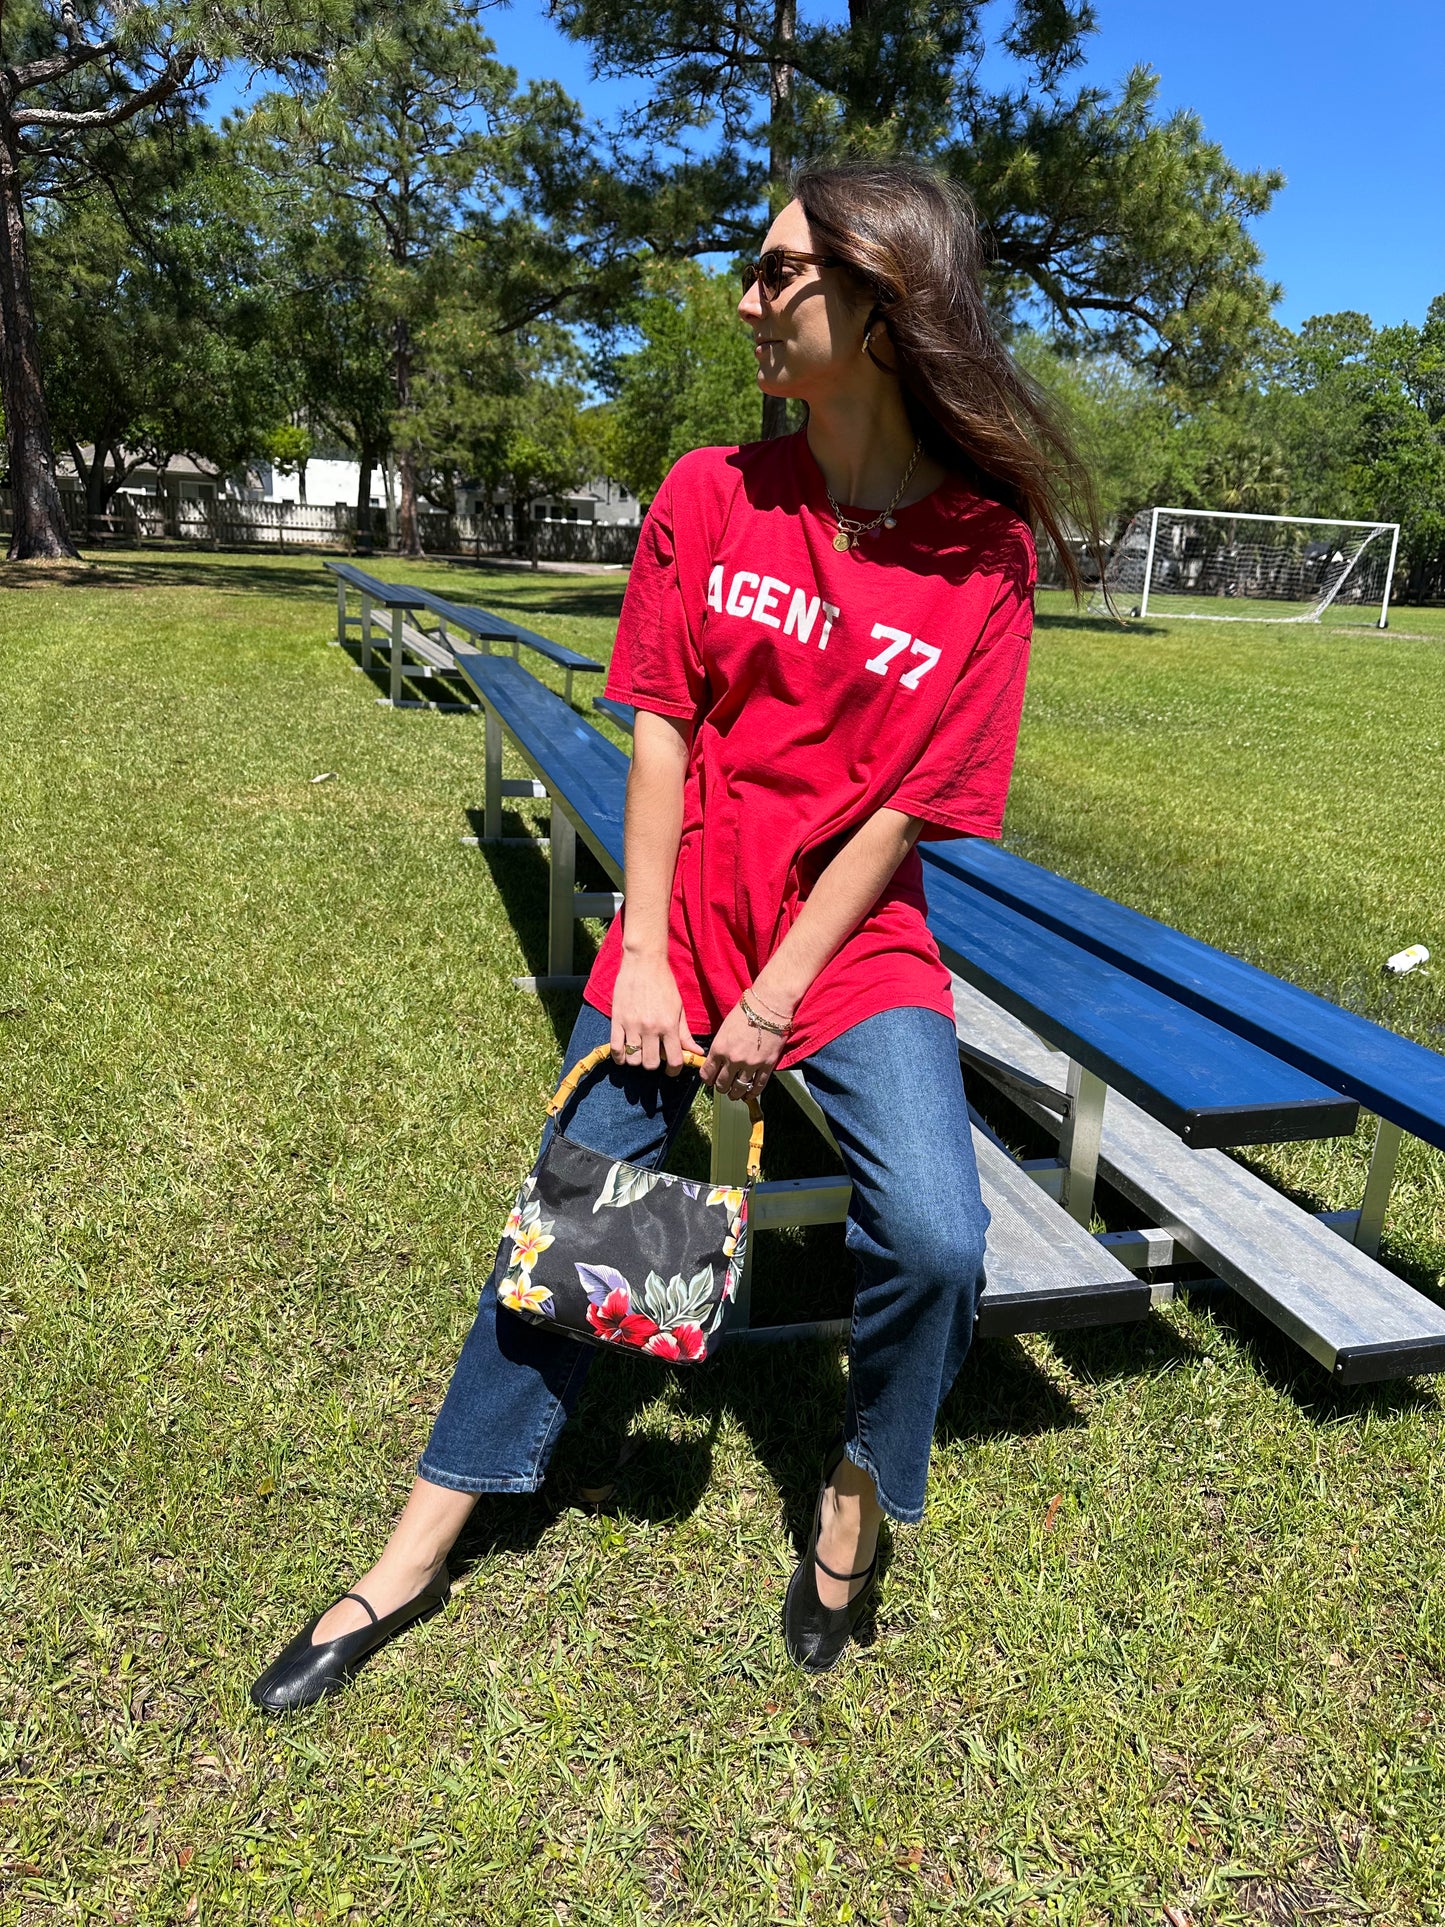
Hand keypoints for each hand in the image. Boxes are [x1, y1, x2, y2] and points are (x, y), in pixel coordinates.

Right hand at [611, 952, 702, 1073]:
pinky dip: (620, 1056)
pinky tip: (625, 1052)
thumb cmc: (664, 984)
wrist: (643, 962)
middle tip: (654, 1055)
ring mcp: (632, 1025)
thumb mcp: (678, 1008)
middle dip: (654, 1064)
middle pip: (650, 1064)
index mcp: (669, 1025)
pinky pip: (616, 1049)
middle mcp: (651, 1028)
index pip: (673, 1060)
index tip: (671, 1069)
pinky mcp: (617, 1020)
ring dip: (637, 1059)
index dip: (674, 1070)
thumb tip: (696, 1053)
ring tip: (639, 1051)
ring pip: (633, 1059)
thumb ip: (685, 1034)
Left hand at [698, 994, 789, 1102]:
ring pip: (739, 1088)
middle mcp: (733, 1059)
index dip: (707, 1080)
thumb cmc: (745, 1012)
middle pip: (722, 1084)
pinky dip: (753, 1093)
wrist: (768, 1006)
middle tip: (723, 1087)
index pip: (707, 1074)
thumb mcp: (724, 1029)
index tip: (710, 1080)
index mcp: (719, 1049)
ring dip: (735, 1093)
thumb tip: (716, 1060)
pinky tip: (750, 1094)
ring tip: (735, 1094)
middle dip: (721, 1088)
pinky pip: (758, 1085)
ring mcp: (750, 1064)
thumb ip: (719, 1047)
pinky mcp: (766, 1065)